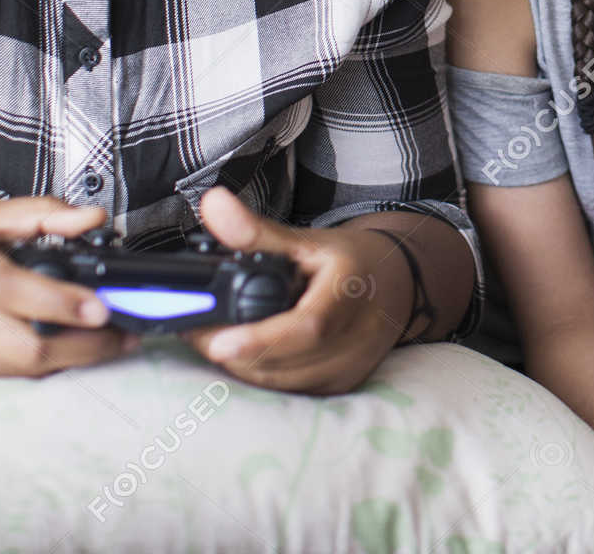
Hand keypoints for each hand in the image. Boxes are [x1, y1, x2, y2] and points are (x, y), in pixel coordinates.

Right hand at [0, 196, 134, 376]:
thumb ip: (39, 215)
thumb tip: (92, 218)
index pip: (16, 293)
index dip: (63, 304)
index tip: (104, 306)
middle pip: (26, 349)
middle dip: (84, 347)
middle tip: (125, 335)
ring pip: (21, 370)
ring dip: (71, 359)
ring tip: (109, 342)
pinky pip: (5, 374)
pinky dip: (40, 363)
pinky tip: (65, 347)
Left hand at [181, 187, 411, 393]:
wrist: (398, 286)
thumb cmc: (350, 261)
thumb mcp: (307, 240)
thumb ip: (256, 231)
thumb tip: (212, 203)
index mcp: (350, 293)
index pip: (307, 327)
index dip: (261, 339)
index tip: (217, 342)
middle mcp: (356, 338)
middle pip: (285, 361)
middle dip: (232, 351)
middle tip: (195, 330)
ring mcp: (350, 368)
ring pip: (281, 382)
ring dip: (242, 365)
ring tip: (214, 338)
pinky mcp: (341, 386)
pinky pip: (290, 390)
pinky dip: (261, 374)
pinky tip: (245, 353)